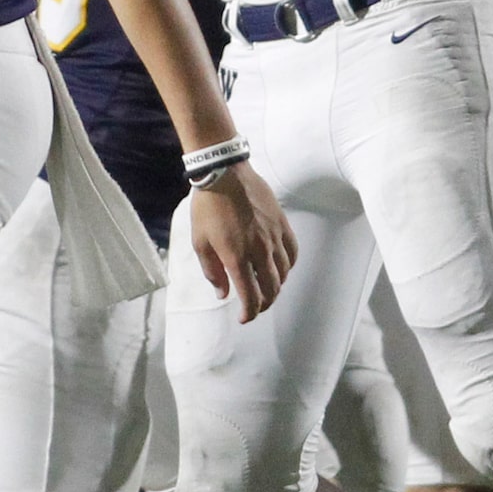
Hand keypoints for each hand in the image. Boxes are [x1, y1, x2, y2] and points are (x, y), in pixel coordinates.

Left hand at [189, 161, 296, 322]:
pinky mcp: (282, 224)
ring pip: (284, 273)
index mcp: (237, 257)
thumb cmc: (207, 207)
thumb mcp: (200, 242)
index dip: (249, 314)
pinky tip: (280, 268)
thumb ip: (212, 271)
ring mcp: (274, 237)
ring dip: (276, 287)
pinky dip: (288, 266)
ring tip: (266, 288)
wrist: (224, 173)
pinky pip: (292, 253)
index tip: (243, 318)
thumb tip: (223, 293)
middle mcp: (260, 250)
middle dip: (263, 305)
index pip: (251, 297)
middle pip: (271, 290)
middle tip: (254, 307)